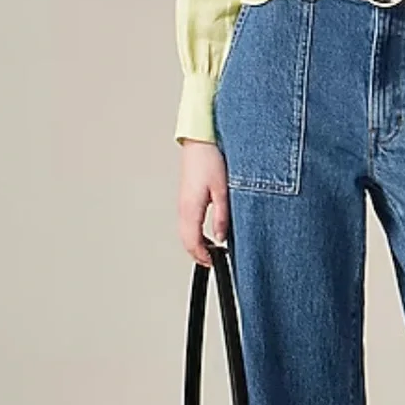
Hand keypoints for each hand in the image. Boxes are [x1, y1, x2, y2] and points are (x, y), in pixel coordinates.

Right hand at [178, 138, 229, 266]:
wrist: (199, 141)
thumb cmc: (210, 160)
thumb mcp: (222, 190)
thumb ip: (221, 216)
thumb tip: (221, 237)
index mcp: (190, 208)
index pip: (193, 242)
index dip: (203, 256)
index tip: (214, 262)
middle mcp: (183, 208)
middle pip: (186, 240)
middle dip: (198, 254)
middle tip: (213, 260)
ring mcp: (182, 203)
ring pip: (184, 232)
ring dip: (195, 244)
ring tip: (211, 250)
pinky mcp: (185, 197)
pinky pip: (186, 222)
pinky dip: (194, 233)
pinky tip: (205, 232)